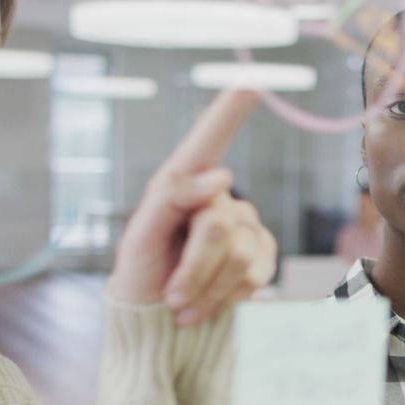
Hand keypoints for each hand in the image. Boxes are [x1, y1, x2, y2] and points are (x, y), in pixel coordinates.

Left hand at [107, 90, 277, 325]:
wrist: (159, 321)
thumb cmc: (143, 273)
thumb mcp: (140, 237)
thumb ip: (172, 199)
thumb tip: (222, 174)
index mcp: (183, 185)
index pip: (207, 142)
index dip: (228, 112)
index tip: (250, 82)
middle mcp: (220, 199)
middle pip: (219, 226)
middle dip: (193, 268)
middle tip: (171, 296)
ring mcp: (247, 226)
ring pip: (240, 256)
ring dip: (206, 289)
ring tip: (182, 304)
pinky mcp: (264, 256)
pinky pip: (257, 276)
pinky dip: (225, 299)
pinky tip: (205, 306)